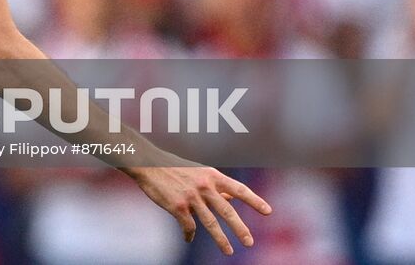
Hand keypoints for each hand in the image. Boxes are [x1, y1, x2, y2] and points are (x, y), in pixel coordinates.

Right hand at [129, 161, 270, 254]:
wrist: (146, 164)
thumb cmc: (173, 168)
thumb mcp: (197, 172)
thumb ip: (214, 186)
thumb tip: (231, 198)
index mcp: (211, 175)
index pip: (238, 189)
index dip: (254, 201)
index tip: (268, 211)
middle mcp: (204, 186)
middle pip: (227, 211)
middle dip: (240, 228)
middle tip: (249, 242)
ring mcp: (191, 197)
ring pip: (210, 223)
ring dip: (221, 239)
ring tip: (228, 251)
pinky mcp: (177, 206)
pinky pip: (188, 226)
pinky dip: (189, 234)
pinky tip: (188, 238)